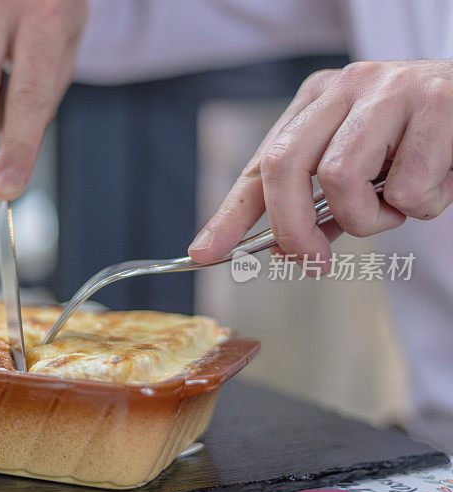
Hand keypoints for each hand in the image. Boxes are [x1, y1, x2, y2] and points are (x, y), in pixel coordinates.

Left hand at [188, 60, 452, 270]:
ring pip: (341, 180)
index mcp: (318, 101)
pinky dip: (421, 206)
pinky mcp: (436, 103)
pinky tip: (439, 182)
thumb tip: (284, 249)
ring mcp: (389, 89)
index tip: (204, 252)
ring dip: (370, 218)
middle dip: (291, 229)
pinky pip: (407, 188)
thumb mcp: (364, 169)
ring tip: (399, 206)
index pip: (260, 163)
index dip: (229, 214)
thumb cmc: (421, 143)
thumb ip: (323, 206)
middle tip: (312, 261)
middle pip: (284, 167)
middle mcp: (346, 87)